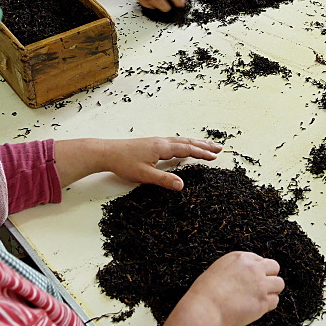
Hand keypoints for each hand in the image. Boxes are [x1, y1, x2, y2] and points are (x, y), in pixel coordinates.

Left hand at [97, 136, 221, 189]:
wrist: (107, 152)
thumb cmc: (123, 163)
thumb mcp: (145, 175)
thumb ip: (164, 180)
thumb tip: (182, 185)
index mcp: (162, 147)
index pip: (187, 149)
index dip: (201, 153)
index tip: (214, 157)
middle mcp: (161, 142)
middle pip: (187, 142)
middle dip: (204, 145)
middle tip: (218, 148)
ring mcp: (156, 141)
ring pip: (181, 140)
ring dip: (195, 142)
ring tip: (206, 145)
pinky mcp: (151, 143)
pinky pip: (174, 141)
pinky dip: (184, 142)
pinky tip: (184, 145)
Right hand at [186, 251, 283, 325]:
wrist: (206, 307)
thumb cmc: (205, 293)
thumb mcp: (218, 270)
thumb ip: (235, 270)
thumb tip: (242, 278)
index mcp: (240, 258)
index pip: (259, 259)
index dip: (258, 270)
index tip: (253, 278)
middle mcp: (253, 268)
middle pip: (274, 267)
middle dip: (269, 276)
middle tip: (261, 287)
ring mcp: (260, 284)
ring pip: (279, 283)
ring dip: (272, 291)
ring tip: (260, 298)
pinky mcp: (263, 301)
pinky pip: (275, 301)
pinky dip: (268, 306)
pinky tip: (257, 308)